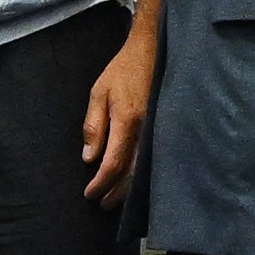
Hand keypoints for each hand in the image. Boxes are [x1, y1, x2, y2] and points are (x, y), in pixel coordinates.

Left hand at [81, 23, 157, 200]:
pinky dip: (142, 174)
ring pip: (145, 169)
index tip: (90, 193)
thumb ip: (94, 125)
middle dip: (116, 191)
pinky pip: (153, 158)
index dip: (102, 182)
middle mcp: (147, 130)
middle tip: (102, 204)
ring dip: (130, 188)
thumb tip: (89, 157)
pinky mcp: (165, 129)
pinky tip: (135, 182)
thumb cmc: (124, 69)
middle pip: (132, 172)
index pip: (114, 162)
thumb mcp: (99, 92)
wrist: (154, 50)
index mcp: (128, 121)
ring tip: (117, 199)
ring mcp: (159, 130)